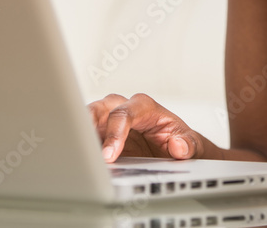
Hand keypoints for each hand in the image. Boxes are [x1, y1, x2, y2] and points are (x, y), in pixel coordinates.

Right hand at [88, 93, 204, 162]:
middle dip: (88, 125)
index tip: (110, 154)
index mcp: (145, 107)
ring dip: (80, 135)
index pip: (124, 113)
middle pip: (100, 108)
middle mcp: (124, 109)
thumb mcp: (191, 144)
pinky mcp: (102, 135)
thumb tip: (178, 146)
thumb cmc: (180, 141)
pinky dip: (81, 147)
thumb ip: (188, 144)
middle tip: (83, 148)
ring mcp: (110, 121)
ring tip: (74, 153)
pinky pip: (86, 137)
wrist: (174, 151)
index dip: (115, 132)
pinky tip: (77, 158)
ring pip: (88, 119)